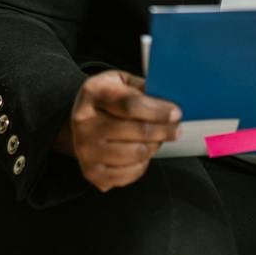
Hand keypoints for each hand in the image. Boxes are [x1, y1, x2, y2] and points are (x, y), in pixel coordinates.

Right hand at [61, 69, 181, 191]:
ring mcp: (86, 149)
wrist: (80, 122)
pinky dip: (143, 164)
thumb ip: (143, 88)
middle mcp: (84, 122)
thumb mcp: (121, 81)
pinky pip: (131, 173)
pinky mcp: (92, 172)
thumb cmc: (107, 99)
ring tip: (156, 139)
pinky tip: (141, 152)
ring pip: (137, 153)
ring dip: (154, 146)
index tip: (176, 113)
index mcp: (93, 93)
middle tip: (175, 129)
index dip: (158, 111)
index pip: (131, 105)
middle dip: (164, 130)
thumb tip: (169, 103)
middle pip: (138, 131)